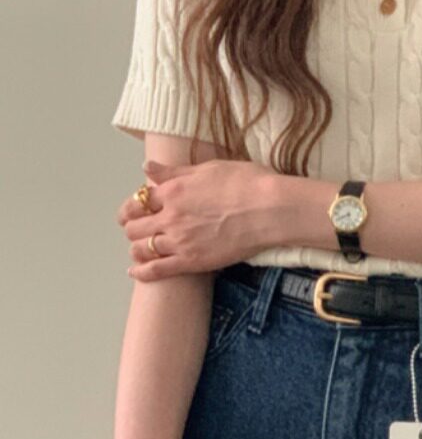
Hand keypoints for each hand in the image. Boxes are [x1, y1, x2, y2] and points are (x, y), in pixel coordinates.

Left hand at [117, 158, 279, 280]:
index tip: (135, 209)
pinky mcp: (191, 261)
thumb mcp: (210, 167)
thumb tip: (147, 167)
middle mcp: (171, 216)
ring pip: (140, 248)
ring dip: (137, 247)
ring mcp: (179, 241)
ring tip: (141, 247)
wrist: (270, 209)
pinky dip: (141, 272)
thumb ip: (175, 170)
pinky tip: (136, 271)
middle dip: (133, 226)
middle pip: (134, 226)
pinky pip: (155, 270)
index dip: (134, 205)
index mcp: (174, 190)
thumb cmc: (249, 183)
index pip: (139, 200)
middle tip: (138, 228)